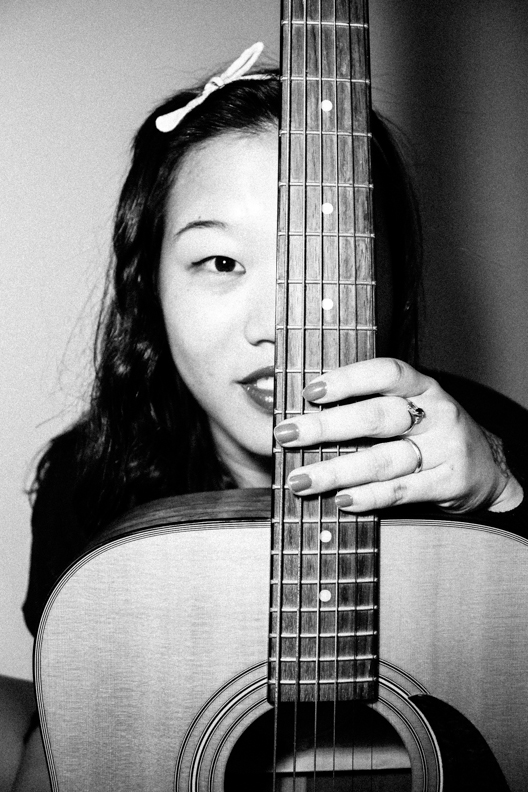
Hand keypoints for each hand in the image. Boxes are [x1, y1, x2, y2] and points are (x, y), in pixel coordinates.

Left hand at [273, 358, 522, 513]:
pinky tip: (340, 499)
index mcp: (423, 386)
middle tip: (286, 434)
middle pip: (377, 417)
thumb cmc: (430, 433)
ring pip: (384, 459)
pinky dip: (369, 496)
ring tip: (300, 479)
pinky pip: (401, 491)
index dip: (348, 379)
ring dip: (336, 470)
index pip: (387, 372)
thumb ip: (368, 404)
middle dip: (326, 427)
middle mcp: (437, 413)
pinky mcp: (449, 483)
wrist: (488, 470)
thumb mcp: (411, 407)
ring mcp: (446, 449)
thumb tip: (303, 412)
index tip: (310, 390)